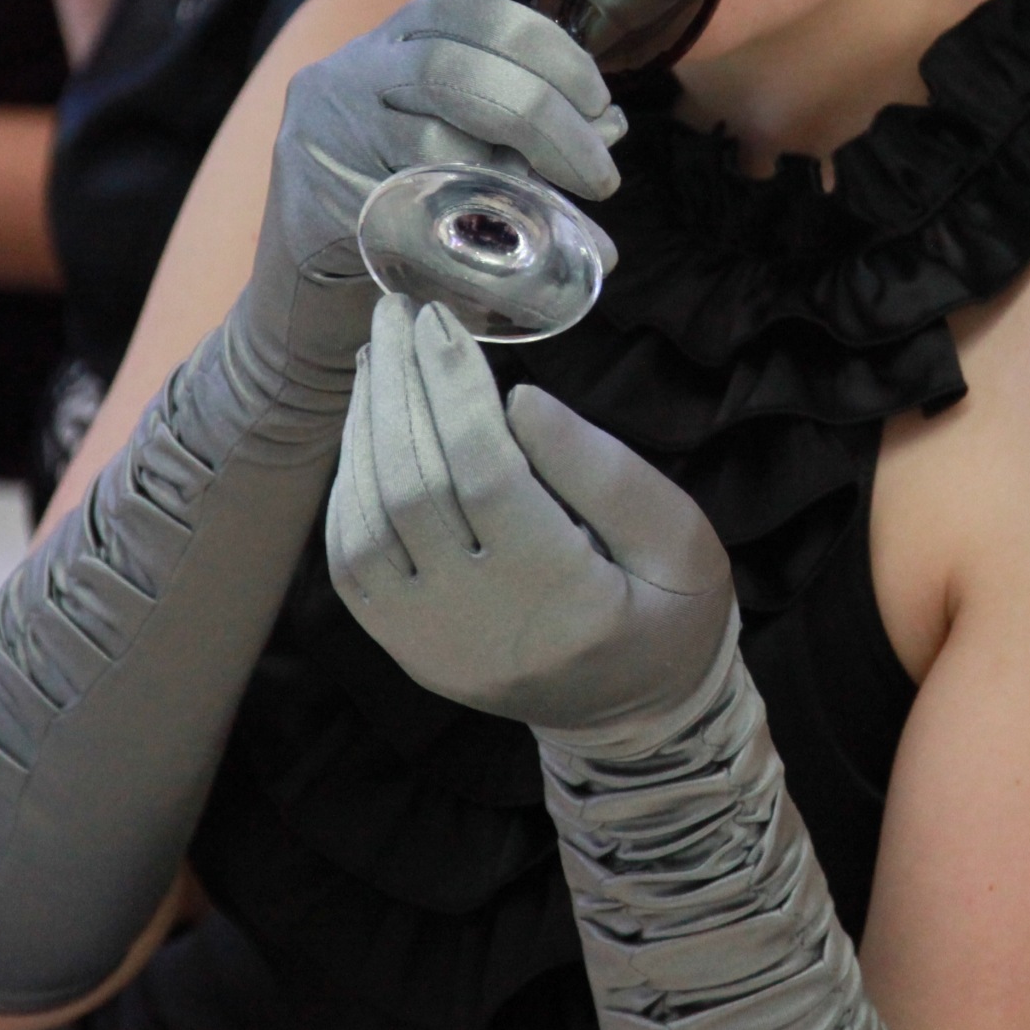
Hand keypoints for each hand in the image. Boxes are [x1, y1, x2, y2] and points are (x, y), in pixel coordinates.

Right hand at [245, 0, 626, 397]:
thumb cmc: (402, 213)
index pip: (472, 13)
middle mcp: (346, 78)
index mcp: (390, 45)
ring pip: (434, 147)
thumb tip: (610, 128)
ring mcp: (323, 142)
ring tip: (571, 228)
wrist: (304, 300)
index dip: (548, 50)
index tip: (600, 103)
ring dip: (520, 190)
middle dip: (544, 117)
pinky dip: (481, 254)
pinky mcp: (315, 213)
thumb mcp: (462, 152)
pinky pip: (413, 228)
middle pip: (455, 70)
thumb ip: (525, 134)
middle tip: (600, 178)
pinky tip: (525, 277)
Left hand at [327, 298, 731, 737]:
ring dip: (366, 431)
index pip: (486, 477)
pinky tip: (368, 427)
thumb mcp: (680, 540)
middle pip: (413, 490)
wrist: (635, 714)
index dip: (455, 390)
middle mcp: (481, 631)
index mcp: (566, 602)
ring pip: (368, 524)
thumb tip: (520, 399)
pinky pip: (353, 562)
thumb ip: (606, 472)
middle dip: (399, 389)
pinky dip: (350, 486)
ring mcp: (432, 647)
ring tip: (377, 358)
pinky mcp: (406, 649)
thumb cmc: (670, 611)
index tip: (442, 320)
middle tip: (395, 315)